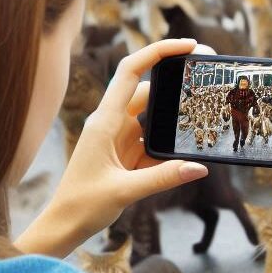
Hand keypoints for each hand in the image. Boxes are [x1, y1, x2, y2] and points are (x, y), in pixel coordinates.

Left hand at [16, 39, 208, 256]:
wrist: (64, 225)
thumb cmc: (82, 205)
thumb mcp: (125, 191)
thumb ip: (163, 177)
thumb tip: (200, 167)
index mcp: (105, 121)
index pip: (131, 72)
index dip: (158, 52)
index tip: (188, 47)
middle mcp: (112, 123)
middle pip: (149, 91)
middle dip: (177, 84)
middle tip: (208, 78)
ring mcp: (120, 137)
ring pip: (154, 115)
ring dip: (176, 115)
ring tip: (207, 113)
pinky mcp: (127, 153)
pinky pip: (154, 139)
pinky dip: (172, 141)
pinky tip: (191, 147)